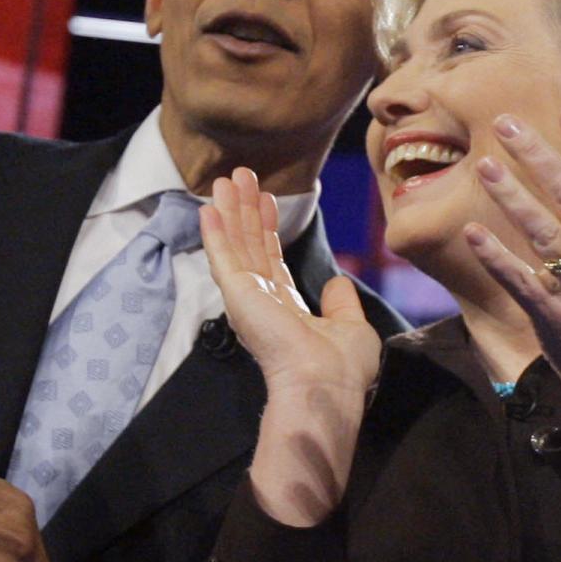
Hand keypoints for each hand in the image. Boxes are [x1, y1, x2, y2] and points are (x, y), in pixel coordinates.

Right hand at [201, 168, 380, 404]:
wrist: (325, 384)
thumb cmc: (342, 367)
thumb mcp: (351, 326)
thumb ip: (340, 302)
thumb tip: (336, 283)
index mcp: (286, 310)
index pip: (272, 261)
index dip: (268, 229)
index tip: (268, 200)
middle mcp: (262, 302)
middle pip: (250, 247)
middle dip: (246, 211)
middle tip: (241, 177)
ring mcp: (247, 298)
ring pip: (236, 245)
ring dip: (230, 211)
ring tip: (226, 178)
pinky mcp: (238, 294)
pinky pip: (223, 256)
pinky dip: (215, 231)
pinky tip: (209, 207)